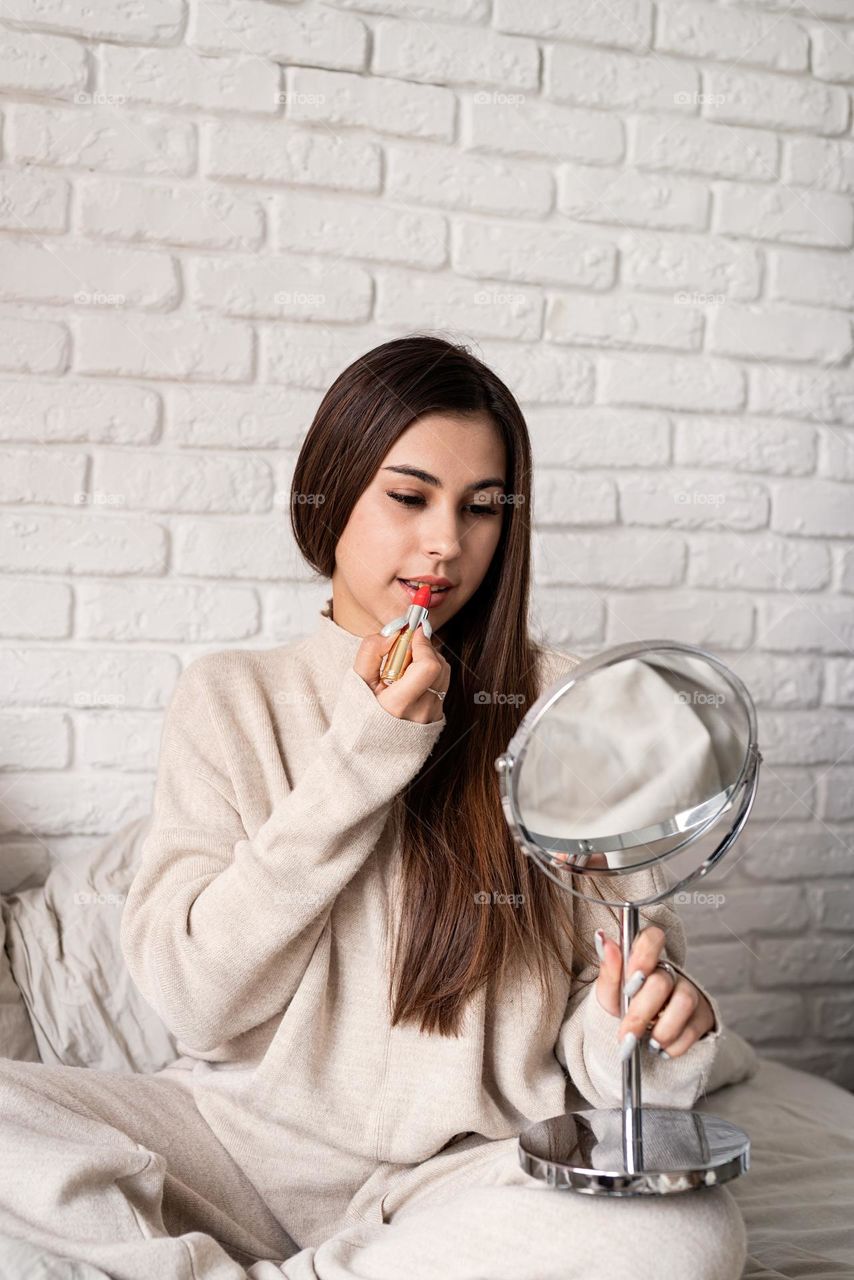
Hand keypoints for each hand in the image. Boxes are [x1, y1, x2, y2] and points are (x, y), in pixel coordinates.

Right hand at [353, 624, 450, 723]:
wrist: (370, 746)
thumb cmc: (361, 711)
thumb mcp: (358, 681)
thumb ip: (371, 651)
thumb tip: (395, 632)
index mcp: (399, 705)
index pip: (428, 666)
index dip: (423, 644)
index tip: (412, 633)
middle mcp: (421, 712)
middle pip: (438, 665)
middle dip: (423, 648)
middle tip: (404, 650)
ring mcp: (433, 715)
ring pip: (443, 672)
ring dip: (427, 659)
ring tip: (405, 668)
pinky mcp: (439, 715)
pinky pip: (442, 684)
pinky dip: (429, 674)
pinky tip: (410, 680)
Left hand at [594, 924, 715, 1059]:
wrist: (639, 1039)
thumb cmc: (624, 1007)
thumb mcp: (609, 993)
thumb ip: (608, 969)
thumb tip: (602, 938)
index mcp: (645, 959)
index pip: (652, 938)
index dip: (644, 956)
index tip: (629, 985)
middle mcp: (670, 972)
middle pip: (662, 981)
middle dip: (641, 1013)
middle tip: (626, 1034)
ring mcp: (689, 992)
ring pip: (684, 1002)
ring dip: (662, 1030)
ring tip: (647, 1043)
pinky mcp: (703, 1016)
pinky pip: (693, 1030)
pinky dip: (673, 1046)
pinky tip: (660, 1047)